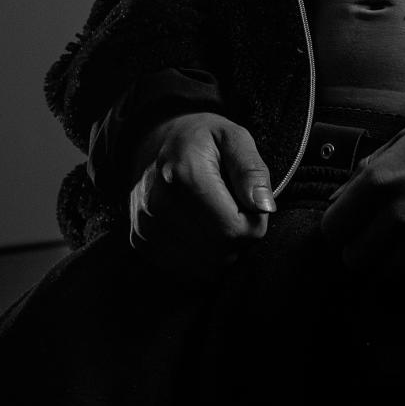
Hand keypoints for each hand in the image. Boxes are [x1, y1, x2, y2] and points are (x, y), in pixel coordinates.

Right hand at [128, 112, 275, 274]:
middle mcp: (159, 205)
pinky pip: (187, 269)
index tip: (250, 201)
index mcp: (184, 174)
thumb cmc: (200, 139)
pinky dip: (202, 254)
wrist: (153, 143)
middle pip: (221, 251)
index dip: (254, 220)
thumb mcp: (233, 136)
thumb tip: (264, 206)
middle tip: (234, 206)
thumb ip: (251, 169)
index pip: (234, 229)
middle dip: (239, 235)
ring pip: (205, 266)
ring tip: (216, 214)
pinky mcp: (140, 242)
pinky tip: (199, 226)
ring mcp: (146, 226)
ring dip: (221, 248)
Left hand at [320, 113, 404, 278]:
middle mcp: (399, 214)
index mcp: (381, 179)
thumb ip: (366, 170)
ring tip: (403, 240)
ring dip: (387, 261)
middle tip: (374, 235)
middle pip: (354, 258)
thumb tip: (337, 199)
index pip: (332, 228)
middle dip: (360, 248)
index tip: (349, 224)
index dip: (338, 227)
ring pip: (382, 274)